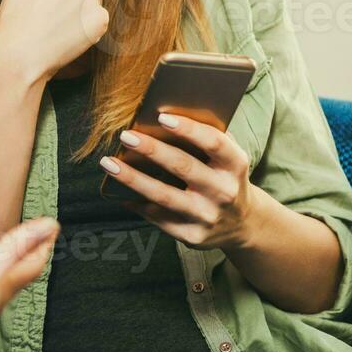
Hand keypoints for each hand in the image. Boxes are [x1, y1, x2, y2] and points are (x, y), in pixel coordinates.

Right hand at [0, 218, 58, 351]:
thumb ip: (14, 248)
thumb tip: (49, 226)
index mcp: (3, 287)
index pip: (33, 263)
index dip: (44, 243)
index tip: (52, 226)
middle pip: (21, 276)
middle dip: (30, 255)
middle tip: (36, 239)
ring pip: (4, 288)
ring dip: (11, 268)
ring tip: (11, 255)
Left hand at [99, 113, 263, 250]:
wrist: (242, 223)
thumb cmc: (223, 177)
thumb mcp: (226, 158)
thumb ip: (205, 138)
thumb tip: (163, 115)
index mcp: (234, 166)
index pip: (213, 142)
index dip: (188, 128)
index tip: (161, 116)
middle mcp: (224, 192)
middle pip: (183, 166)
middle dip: (151, 149)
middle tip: (126, 136)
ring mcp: (208, 216)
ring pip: (164, 195)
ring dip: (133, 178)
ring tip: (109, 163)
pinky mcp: (192, 236)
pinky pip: (158, 217)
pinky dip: (137, 203)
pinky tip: (119, 191)